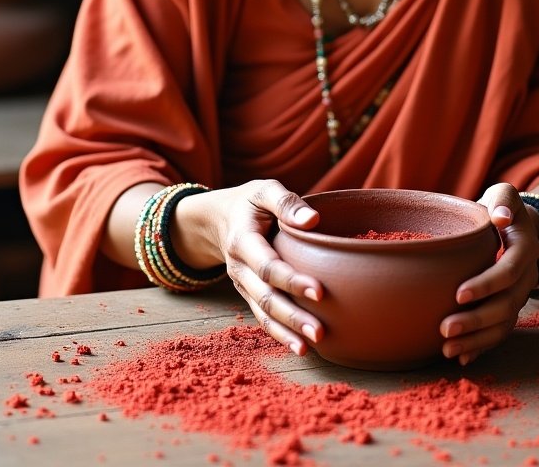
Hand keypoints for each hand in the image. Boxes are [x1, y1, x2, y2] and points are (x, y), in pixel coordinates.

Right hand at [174, 179, 325, 355]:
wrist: (218, 219)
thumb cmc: (249, 203)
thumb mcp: (264, 191)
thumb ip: (287, 203)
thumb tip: (313, 220)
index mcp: (243, 241)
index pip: (267, 266)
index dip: (291, 280)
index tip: (319, 291)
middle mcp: (239, 268)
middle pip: (265, 298)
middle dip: (292, 316)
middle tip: (320, 331)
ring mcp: (242, 285)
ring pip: (262, 314)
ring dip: (286, 332)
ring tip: (311, 346)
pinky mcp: (249, 294)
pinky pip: (262, 318)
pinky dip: (279, 335)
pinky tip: (300, 347)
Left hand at [438, 183, 538, 365]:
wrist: (513, 225)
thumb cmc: (501, 207)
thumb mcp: (503, 194)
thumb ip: (503, 200)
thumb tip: (500, 218)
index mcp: (525, 248)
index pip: (509, 270)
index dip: (487, 284)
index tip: (458, 293)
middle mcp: (528, 276)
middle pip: (507, 304)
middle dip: (477, 319)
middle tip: (445, 328)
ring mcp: (521, 295)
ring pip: (504, 324)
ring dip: (478, 339)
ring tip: (448, 349)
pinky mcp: (511, 307)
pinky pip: (500, 331)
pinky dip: (482, 346)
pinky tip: (462, 357)